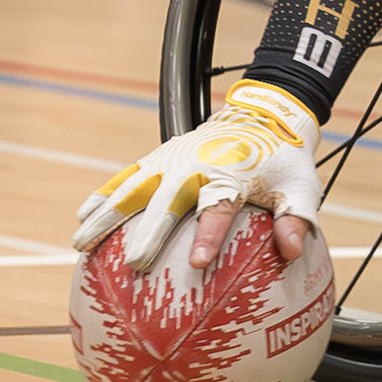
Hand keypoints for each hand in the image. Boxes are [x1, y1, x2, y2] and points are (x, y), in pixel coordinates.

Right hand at [71, 80, 321, 271]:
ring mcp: (171, 159)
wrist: (259, 116)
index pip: (219, 208)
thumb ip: (297, 218)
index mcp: (231, 175)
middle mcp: (195, 165)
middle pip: (168, 202)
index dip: (210, 235)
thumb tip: (295, 252)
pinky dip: (103, 193)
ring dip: (108, 215)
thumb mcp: (300, 186)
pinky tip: (82, 215)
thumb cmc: (281, 161)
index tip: (200, 263)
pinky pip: (125, 175)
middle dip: (151, 233)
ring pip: (134, 188)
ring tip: (81, 243)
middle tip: (135, 265)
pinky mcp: (158, 156)